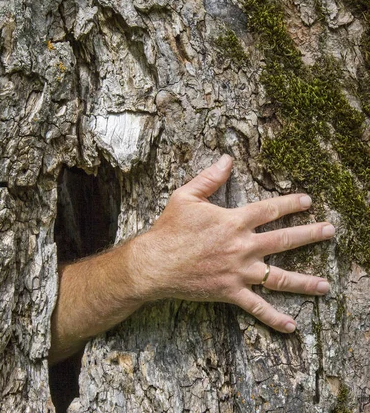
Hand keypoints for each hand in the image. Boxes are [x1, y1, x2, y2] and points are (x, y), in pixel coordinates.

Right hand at [132, 154, 334, 332]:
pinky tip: (292, 326)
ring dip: (304, 281)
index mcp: (234, 221)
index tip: (308, 202)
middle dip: (310, 235)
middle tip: (330, 231)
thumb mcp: (186, 196)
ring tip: (325, 285)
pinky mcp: (230, 292)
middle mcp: (242, 246)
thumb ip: (209, 178)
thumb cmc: (169, 229)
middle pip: (284, 240)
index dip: (291, 204)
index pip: (270, 210)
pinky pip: (256, 307)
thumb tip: (227, 159)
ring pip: (279, 277)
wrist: (155, 264)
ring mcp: (239, 272)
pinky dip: (274, 318)